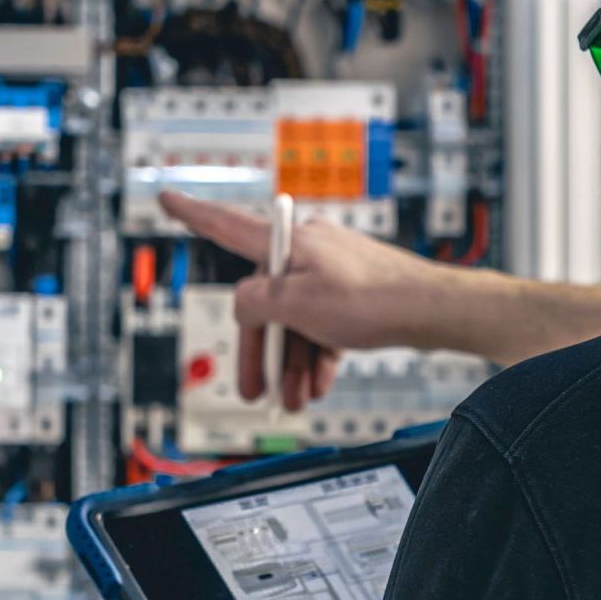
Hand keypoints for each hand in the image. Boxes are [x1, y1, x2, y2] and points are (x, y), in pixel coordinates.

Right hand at [159, 190, 460, 410]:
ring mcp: (332, 270)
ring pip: (297, 320)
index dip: (193, 214)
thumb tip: (244, 305)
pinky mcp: (354, 291)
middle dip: (262, 351)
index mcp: (286, 242)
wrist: (433, 311)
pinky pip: (324, 325)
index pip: (226, 224)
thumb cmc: (373, 300)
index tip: (167, 199)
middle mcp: (307, 249)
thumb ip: (254, 302)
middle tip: (255, 390)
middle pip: (266, 301)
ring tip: (294, 401)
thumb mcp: (296, 306)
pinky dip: (318, 355)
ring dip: (292, 363)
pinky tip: (318, 385)